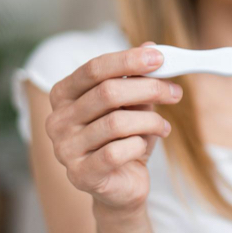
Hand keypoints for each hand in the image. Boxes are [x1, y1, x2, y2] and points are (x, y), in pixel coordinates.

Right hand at [45, 44, 182, 212]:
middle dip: (148, 89)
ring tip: (163, 126)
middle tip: (174, 92)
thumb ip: (137, 76)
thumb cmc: (124, 139)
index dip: (128, 60)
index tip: (159, 58)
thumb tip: (151, 46)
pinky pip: (117, 152)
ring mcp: (65, 149)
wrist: (121, 185)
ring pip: (116, 122)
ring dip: (149, 121)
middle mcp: (57, 120)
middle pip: (107, 93)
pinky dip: (139, 145)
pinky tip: (145, 146)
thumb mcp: (132, 104)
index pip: (94, 68)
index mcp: (63, 94)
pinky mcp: (80, 174)